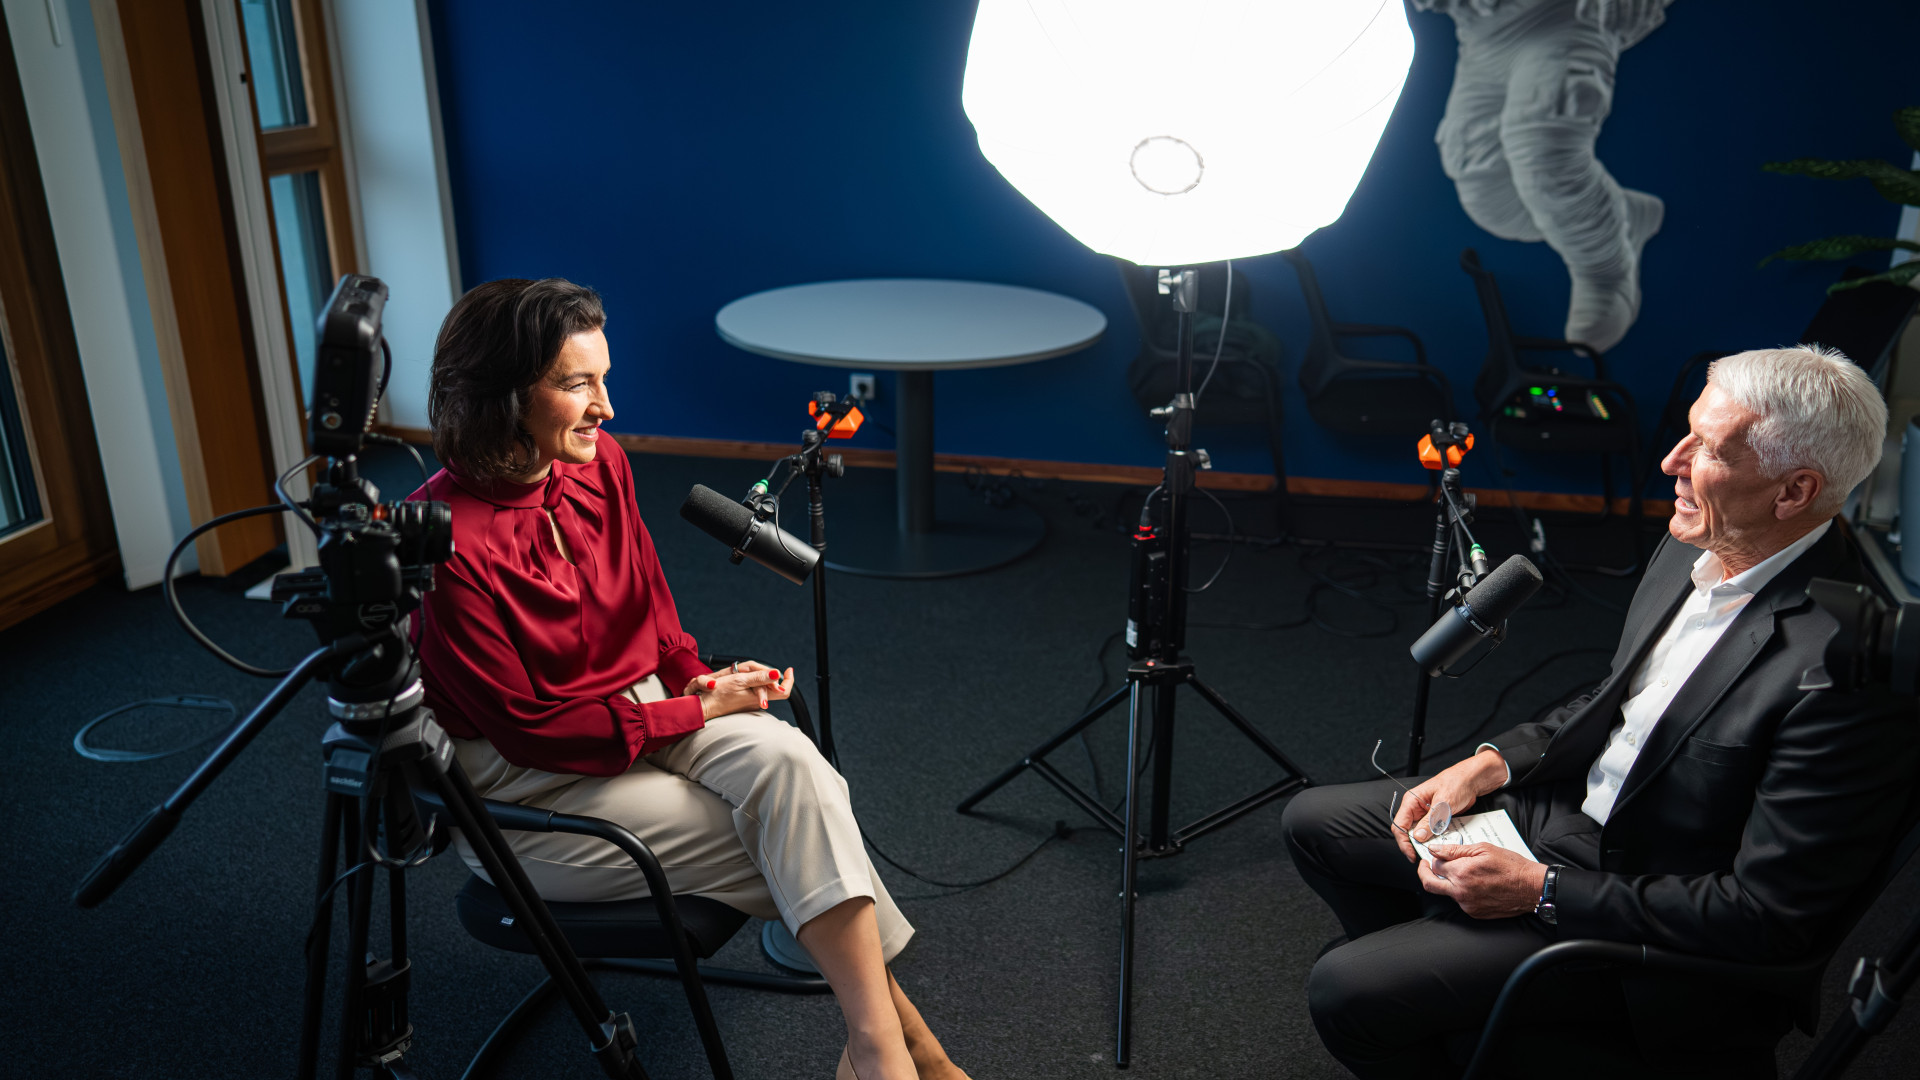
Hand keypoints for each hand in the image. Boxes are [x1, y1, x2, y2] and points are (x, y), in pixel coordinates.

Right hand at [685, 661, 793, 719]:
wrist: (704, 708)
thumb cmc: (719, 694)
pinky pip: (755, 690)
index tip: (788, 670)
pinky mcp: (744, 702)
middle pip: (776, 689)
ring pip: (765, 689)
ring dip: (762, 678)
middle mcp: (758, 702)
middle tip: (769, 670)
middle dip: (773, 676)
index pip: (784, 691)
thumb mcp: (740, 681)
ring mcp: (751, 703)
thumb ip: (759, 678)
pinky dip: (754, 682)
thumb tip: (777, 674)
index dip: (789, 680)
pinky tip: (746, 677)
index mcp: (760, 696)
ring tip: (753, 672)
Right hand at [1391, 747, 1508, 862]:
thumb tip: (1419, 837)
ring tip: (1433, 852)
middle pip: (1407, 832)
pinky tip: (1440, 844)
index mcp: (1411, 801)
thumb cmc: (1456, 783)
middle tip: (1423, 856)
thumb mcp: (1443, 803)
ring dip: (1425, 843)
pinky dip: (1435, 839)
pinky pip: (1431, 832)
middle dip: (1414, 845)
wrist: (1472, 781)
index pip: (1399, 825)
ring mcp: (1425, 814)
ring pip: (1419, 834)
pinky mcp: (1435, 819)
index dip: (1403, 842)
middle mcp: (1415, 808)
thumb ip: (1430, 821)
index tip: (1411, 854)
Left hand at [1417, 843, 1548, 918]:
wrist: (1531, 888)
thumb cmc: (1511, 866)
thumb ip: (1455, 850)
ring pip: (1447, 892)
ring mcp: (1467, 904)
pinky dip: (1462, 892)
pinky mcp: (1475, 912)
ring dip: (1448, 882)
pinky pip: (1460, 901)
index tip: (1435, 855)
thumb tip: (1434, 849)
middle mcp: (1461, 891)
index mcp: (1461, 872)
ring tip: (1462, 873)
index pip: (1434, 865)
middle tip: (1425, 866)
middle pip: (1430, 884)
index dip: (1434, 857)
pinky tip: (1475, 884)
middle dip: (1424, 873)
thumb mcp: (1483, 849)